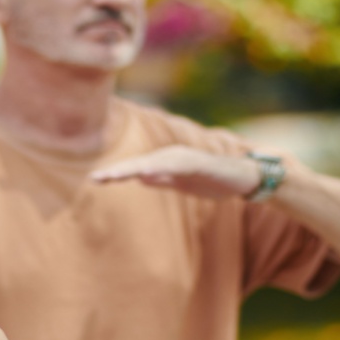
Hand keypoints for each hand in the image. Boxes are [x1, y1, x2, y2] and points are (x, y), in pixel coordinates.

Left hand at [90, 145, 262, 198]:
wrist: (244, 178)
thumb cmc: (213, 180)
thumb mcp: (181, 183)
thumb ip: (162, 179)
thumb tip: (141, 179)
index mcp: (166, 162)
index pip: (136, 169)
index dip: (116, 174)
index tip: (94, 180)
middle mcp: (173, 156)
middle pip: (140, 164)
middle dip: (118, 171)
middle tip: (95, 178)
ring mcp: (187, 158)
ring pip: (155, 163)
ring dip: (134, 168)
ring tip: (114, 176)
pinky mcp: (201, 163)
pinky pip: (180, 166)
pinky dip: (164, 168)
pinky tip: (149, 173)